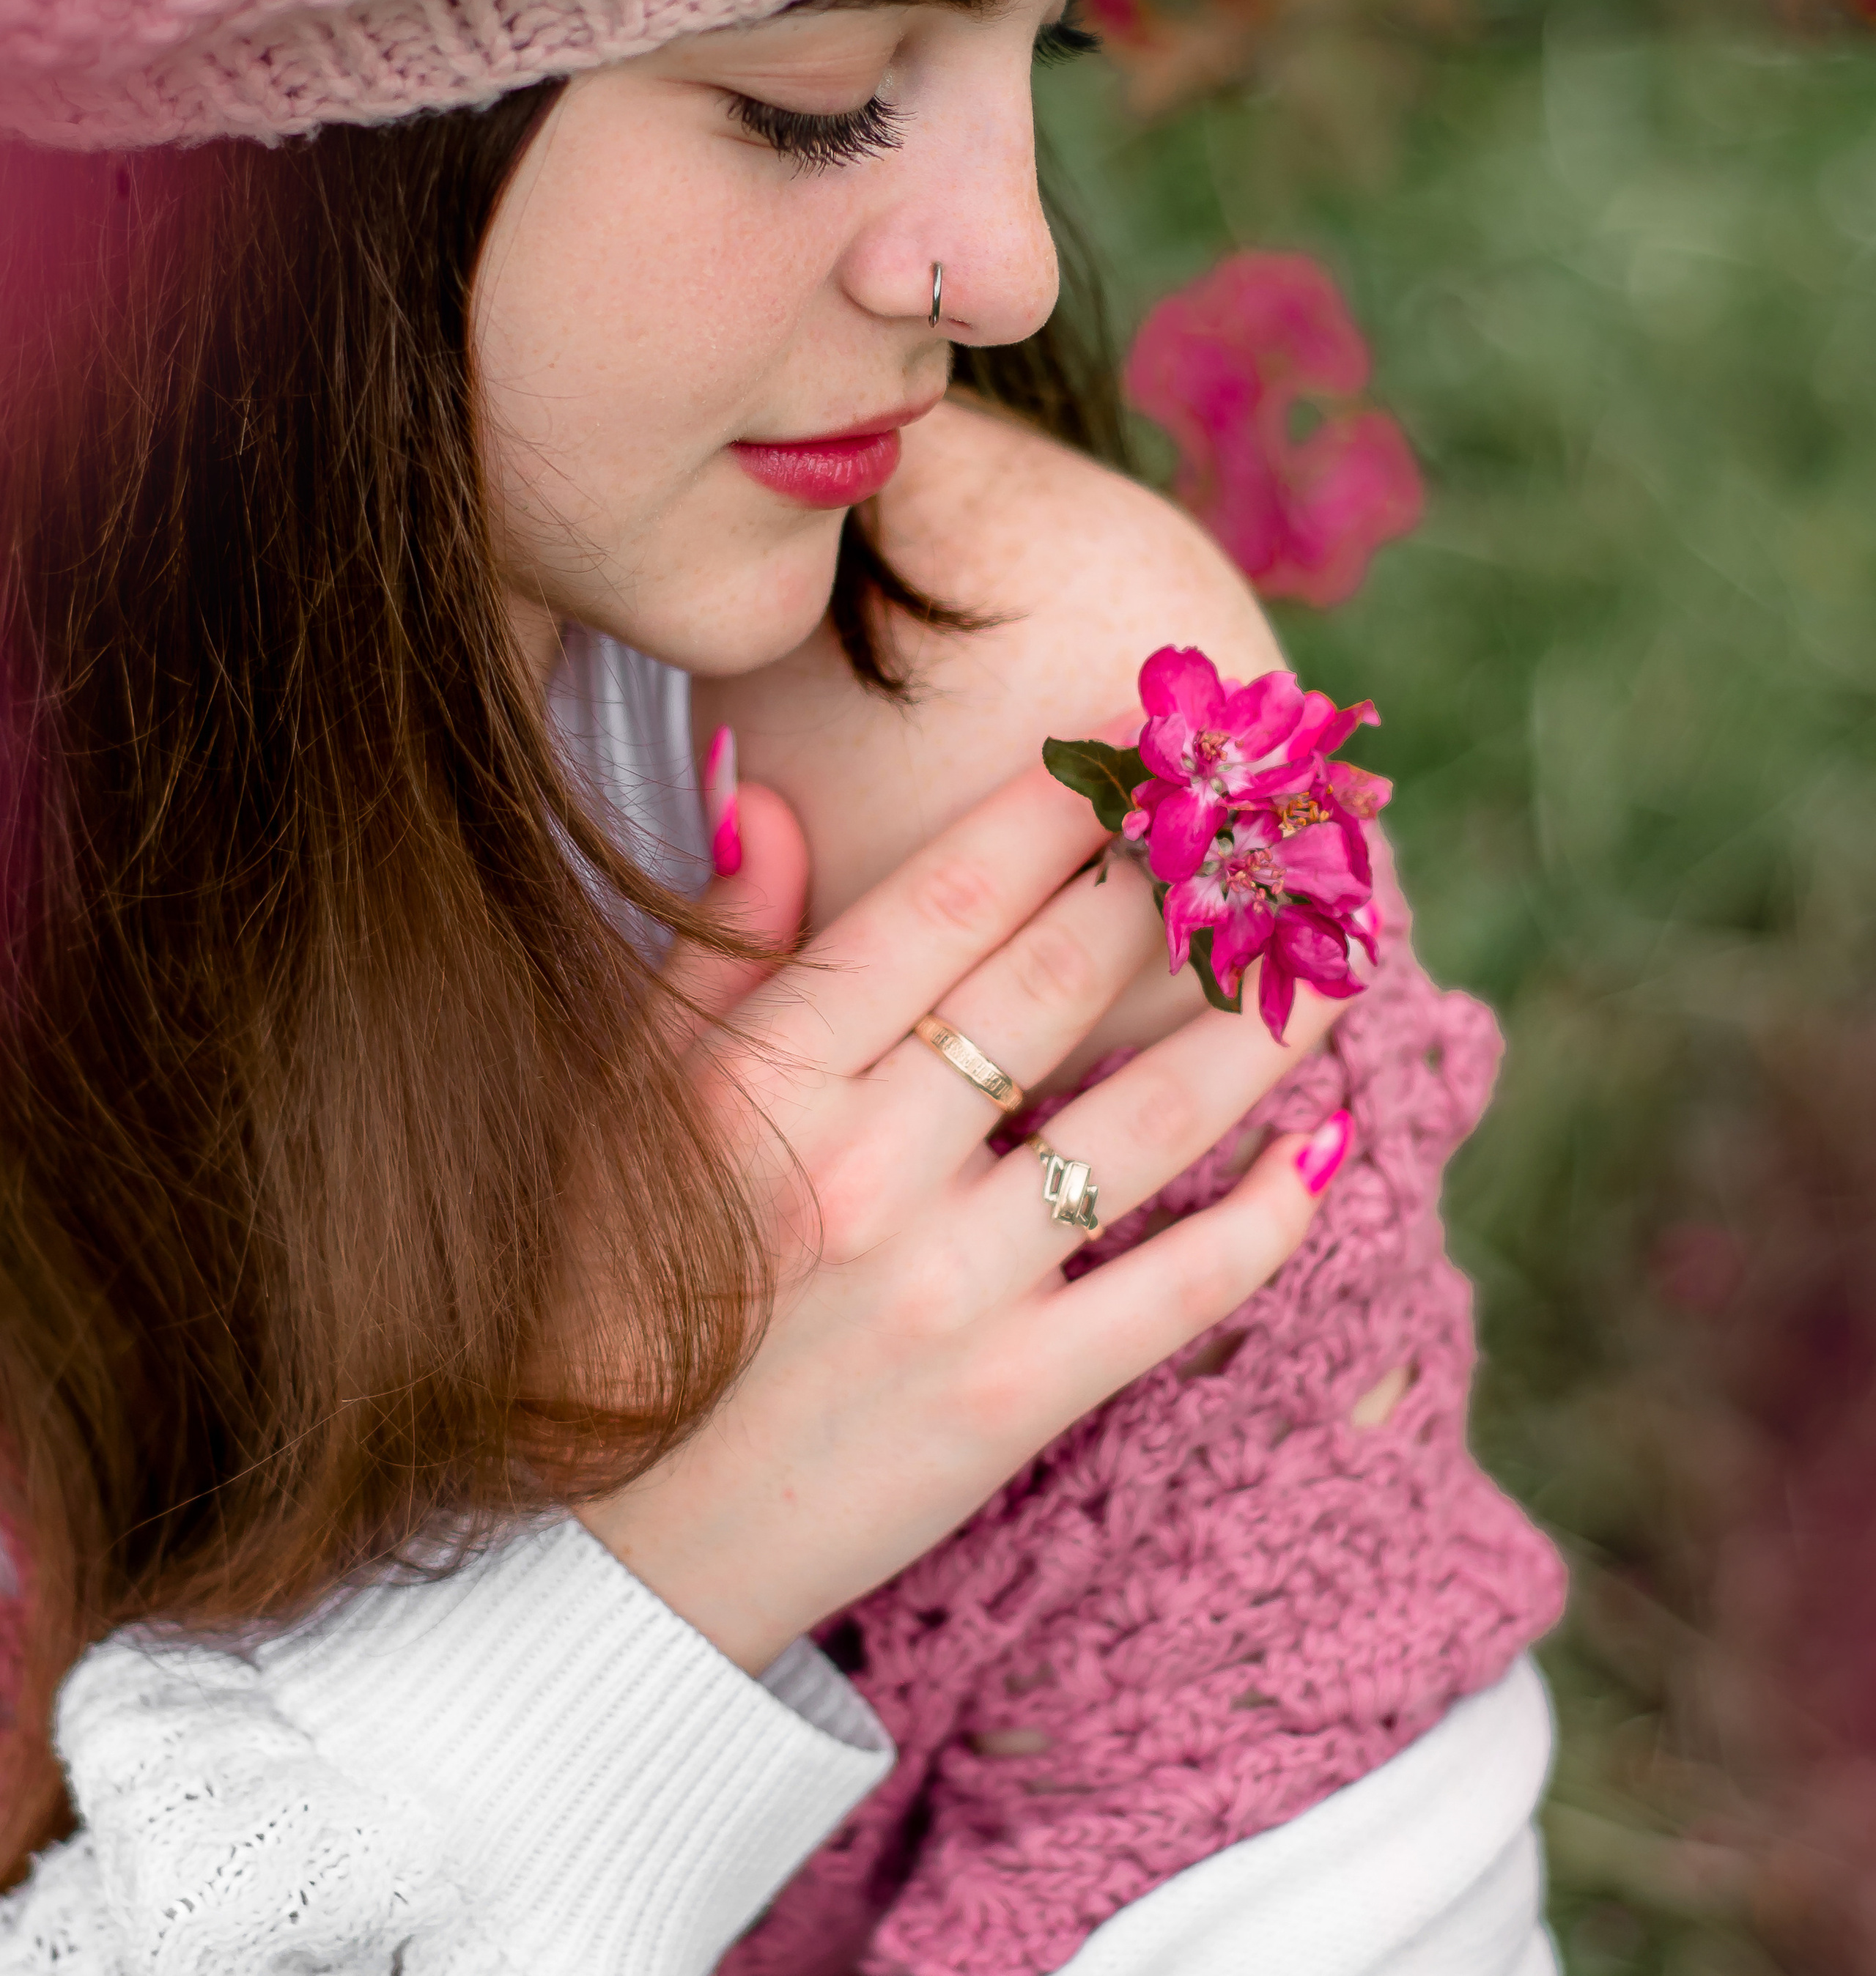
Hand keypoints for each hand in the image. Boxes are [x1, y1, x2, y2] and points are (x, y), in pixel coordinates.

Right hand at [579, 747, 1352, 1672]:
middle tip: (1255, 822)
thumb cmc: (600, 1301)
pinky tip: (1326, 1148)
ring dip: (1255, 1027)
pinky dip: (1264, 1222)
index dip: (1053, 808)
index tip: (1131, 747)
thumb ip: (709, 950)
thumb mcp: (621, 1110)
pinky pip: (1170, 1296)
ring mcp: (945, 1291)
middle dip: (1172, 883)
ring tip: (1336, 957)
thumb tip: (759, 787)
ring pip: (1145, 1122)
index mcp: (761, 1082)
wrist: (598, 1556)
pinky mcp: (1008, 1404)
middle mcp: (861, 1171)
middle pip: (1060, 982)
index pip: (941, 901)